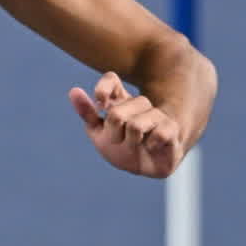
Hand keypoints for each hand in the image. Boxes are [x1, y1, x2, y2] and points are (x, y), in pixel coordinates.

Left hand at [68, 72, 184, 178]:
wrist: (148, 166)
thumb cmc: (123, 148)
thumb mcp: (100, 132)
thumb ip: (88, 113)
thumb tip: (73, 90)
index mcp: (120, 101)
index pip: (111, 79)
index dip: (103, 89)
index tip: (100, 105)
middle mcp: (140, 104)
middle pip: (117, 112)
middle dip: (113, 132)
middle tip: (118, 140)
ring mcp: (157, 115)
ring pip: (136, 124)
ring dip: (131, 141)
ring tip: (135, 145)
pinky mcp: (172, 129)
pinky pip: (159, 133)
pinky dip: (150, 144)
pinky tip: (151, 147)